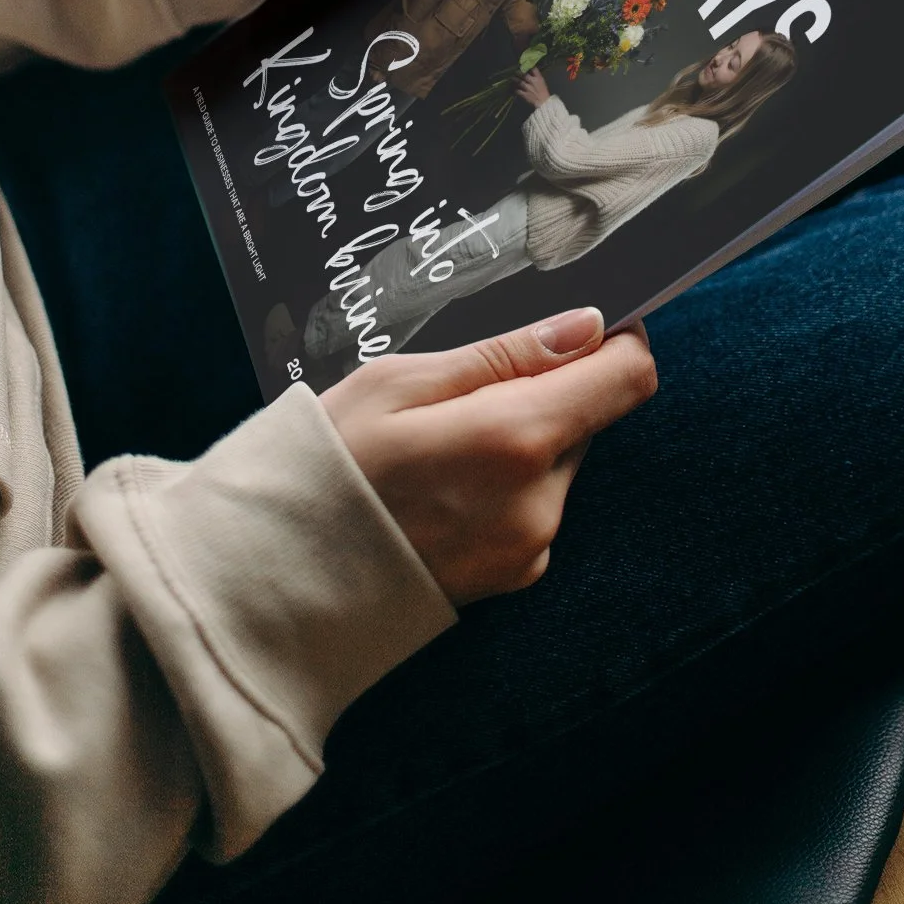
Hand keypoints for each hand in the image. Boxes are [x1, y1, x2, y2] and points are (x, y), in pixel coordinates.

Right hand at [320, 309, 655, 603]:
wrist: (276, 578)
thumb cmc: (326, 464)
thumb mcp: (400, 381)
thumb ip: (504, 354)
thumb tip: (587, 327)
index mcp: (516, 439)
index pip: (627, 378)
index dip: (616, 340)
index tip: (585, 325)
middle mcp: (540, 501)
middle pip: (588, 416)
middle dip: (544, 392)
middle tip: (461, 391)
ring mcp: (531, 546)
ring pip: (558, 460)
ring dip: (522, 440)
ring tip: (437, 445)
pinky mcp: (516, 576)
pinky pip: (536, 505)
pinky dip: (505, 484)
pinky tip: (440, 487)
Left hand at [514, 68, 550, 107]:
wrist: (544, 102)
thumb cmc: (544, 92)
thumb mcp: (542, 82)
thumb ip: (536, 77)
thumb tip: (531, 72)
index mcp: (539, 78)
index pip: (533, 69)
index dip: (528, 66)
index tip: (525, 65)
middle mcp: (533, 82)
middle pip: (524, 75)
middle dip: (519, 72)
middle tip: (515, 71)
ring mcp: (528, 88)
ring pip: (520, 82)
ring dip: (515, 80)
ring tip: (512, 78)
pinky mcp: (525, 94)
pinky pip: (518, 91)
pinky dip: (515, 89)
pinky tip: (514, 89)